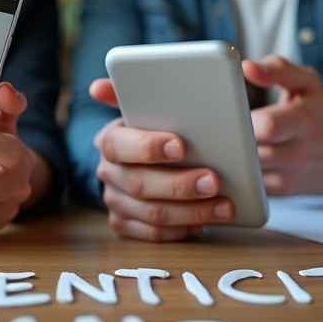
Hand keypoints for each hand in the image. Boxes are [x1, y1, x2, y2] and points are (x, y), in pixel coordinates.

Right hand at [89, 78, 233, 241]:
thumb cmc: (155, 130)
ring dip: (191, 212)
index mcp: (110, 140)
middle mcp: (107, 172)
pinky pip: (153, 235)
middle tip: (215, 180)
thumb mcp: (147, 108)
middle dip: (180, 185)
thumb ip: (133, 93)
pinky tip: (205, 223)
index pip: (119, 145)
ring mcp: (115, 201)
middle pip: (140, 184)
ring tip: (224, 205)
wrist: (143, 159)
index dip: (148, 147)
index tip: (182, 145)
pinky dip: (181, 231)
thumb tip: (98, 87)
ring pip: (151, 214)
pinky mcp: (126, 224)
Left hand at [243, 55, 322, 194]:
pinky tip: (239, 157)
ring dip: (232, 155)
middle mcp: (298, 152)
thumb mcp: (308, 83)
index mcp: (303, 121)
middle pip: (251, 150)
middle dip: (232, 138)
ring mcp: (289, 176)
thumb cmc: (320, 114)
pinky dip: (240, 171)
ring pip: (246, 170)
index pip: (268, 126)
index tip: (230, 111)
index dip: (244, 119)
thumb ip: (278, 69)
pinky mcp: (280, 192)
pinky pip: (249, 183)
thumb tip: (247, 67)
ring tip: (229, 140)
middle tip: (223, 126)